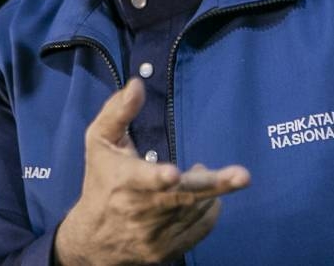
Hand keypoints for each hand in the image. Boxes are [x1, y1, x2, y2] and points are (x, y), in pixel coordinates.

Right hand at [54, 79, 250, 264]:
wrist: (92, 240)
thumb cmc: (100, 180)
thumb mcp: (99, 142)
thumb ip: (117, 112)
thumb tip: (137, 84)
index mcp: (122, 182)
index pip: (141, 180)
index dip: (158, 178)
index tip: (174, 175)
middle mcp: (138, 212)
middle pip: (180, 198)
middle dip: (211, 185)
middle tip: (242, 176)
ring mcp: (154, 236)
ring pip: (194, 209)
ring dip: (208, 189)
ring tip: (200, 173)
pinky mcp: (166, 251)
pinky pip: (200, 228)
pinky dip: (210, 209)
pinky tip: (205, 196)